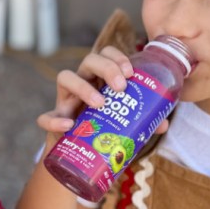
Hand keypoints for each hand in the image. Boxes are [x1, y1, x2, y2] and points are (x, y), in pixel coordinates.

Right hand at [36, 45, 168, 139]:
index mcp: (100, 79)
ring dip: (83, 87)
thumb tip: (163, 123)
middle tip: (122, 86)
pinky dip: (55, 120)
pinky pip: (47, 116)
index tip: (131, 72)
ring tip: (100, 104)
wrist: (80, 154)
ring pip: (65, 77)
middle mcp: (82, 82)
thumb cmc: (105, 129)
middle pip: (89, 60)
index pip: (106, 54)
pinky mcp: (54, 120)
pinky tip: (69, 126)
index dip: (117, 57)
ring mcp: (66, 99)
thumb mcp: (125, 122)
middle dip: (107, 68)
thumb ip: (142, 121)